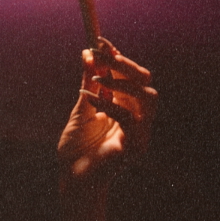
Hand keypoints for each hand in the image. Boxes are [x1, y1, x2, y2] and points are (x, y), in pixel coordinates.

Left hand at [57, 38, 156, 215]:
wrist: (71, 178)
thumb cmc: (76, 148)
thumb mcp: (81, 109)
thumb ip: (88, 83)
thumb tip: (88, 54)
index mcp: (126, 105)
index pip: (130, 75)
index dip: (118, 57)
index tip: (100, 42)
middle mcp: (137, 116)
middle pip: (145, 81)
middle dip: (124, 64)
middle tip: (102, 56)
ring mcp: (139, 132)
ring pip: (148, 97)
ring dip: (122, 83)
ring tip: (98, 81)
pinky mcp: (135, 146)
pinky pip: (131, 118)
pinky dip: (110, 105)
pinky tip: (90, 100)